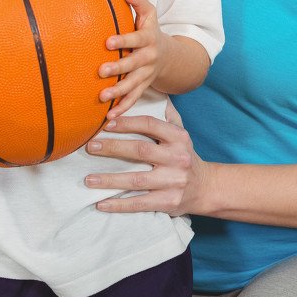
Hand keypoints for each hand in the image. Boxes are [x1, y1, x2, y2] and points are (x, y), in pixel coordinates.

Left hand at [83, 103, 210, 217]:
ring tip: (89, 179)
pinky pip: (140, 203)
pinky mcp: (169, 202)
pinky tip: (101, 204)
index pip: (150, 125)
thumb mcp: (181, 134)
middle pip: (140, 150)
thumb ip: (167, 116)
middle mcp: (177, 158)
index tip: (105, 123)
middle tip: (90, 146)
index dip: (127, 123)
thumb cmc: (185, 157)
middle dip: (112, 147)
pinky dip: (119, 204)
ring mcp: (174, 182)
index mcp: (179, 138)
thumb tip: (152, 92)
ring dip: (110, 180)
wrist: (207, 188)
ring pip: (136, 179)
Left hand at [97, 0, 172, 117]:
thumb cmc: (151, 30)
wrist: (169, 56)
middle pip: (134, 64)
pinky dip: (122, 108)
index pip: (136, 39)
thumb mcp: (150, 14)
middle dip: (118, 68)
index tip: (107, 42)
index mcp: (149, 39)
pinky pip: (133, 99)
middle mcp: (149, 58)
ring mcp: (146, 75)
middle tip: (101, 71)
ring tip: (103, 96)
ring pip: (133, 85)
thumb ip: (138, 2)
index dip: (123, 40)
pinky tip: (109, 117)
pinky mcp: (143, 87)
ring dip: (119, 92)